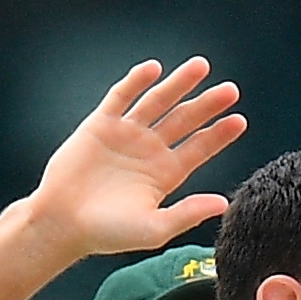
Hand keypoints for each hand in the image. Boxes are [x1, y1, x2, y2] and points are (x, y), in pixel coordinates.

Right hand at [24, 58, 246, 262]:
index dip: (219, 134)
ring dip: (179, 84)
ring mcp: (126, 134)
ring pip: (158, 101)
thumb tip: (224, 204)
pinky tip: (153, 69)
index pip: (200, 148)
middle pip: (185, 120)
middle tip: (231, 90)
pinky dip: (136, 82)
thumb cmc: (106, 233)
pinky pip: (121, 97)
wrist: (61, 223)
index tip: (239, 121)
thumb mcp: (153, 229)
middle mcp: (150, 150)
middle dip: (207, 104)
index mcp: (166, 174)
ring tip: (201, 66)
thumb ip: (187, 214)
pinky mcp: (101, 125)